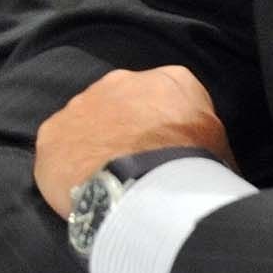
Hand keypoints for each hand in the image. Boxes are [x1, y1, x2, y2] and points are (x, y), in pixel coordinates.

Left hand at [34, 65, 234, 217]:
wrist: (145, 184)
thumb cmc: (191, 167)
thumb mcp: (220, 148)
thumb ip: (204, 142)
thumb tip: (204, 167)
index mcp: (170, 81)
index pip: (169, 98)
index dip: (169, 129)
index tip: (168, 155)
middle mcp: (120, 82)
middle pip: (123, 106)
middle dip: (126, 131)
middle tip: (135, 168)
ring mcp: (81, 104)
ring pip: (87, 124)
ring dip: (95, 146)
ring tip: (107, 182)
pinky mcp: (52, 132)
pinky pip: (59, 149)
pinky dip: (68, 167)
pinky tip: (81, 190)